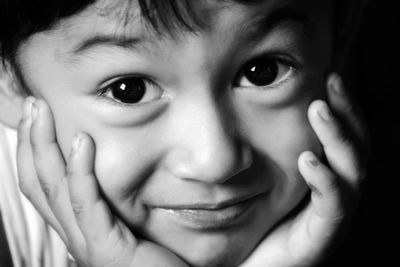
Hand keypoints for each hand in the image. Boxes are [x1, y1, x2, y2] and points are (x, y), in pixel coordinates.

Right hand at [16, 98, 187, 266]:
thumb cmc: (157, 259)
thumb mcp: (127, 226)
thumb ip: (109, 209)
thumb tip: (98, 191)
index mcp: (78, 228)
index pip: (42, 187)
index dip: (32, 152)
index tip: (35, 117)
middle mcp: (74, 236)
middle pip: (39, 184)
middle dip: (31, 141)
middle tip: (32, 104)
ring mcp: (86, 244)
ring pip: (54, 190)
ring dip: (45, 147)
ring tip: (42, 111)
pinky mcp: (105, 249)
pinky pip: (85, 205)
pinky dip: (80, 173)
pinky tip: (81, 142)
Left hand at [239, 74, 368, 266]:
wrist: (249, 265)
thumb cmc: (258, 220)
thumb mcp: (264, 178)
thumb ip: (266, 149)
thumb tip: (250, 109)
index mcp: (328, 177)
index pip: (345, 137)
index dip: (343, 107)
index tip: (328, 76)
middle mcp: (337, 193)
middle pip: (356, 148)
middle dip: (346, 113)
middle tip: (331, 81)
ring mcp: (332, 216)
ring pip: (352, 172)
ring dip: (337, 138)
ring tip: (319, 110)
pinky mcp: (321, 238)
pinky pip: (333, 207)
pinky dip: (324, 181)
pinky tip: (308, 160)